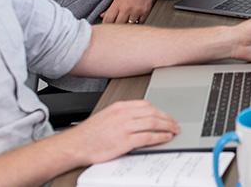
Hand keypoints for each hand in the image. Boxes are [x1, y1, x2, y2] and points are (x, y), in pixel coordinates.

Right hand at [58, 100, 179, 164]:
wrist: (75, 145)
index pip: (146, 104)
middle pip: (153, 112)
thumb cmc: (88, 134)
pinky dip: (160, 137)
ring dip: (167, 126)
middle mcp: (123, 114)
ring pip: (153, 123)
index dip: (159, 110)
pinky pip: (148, 137)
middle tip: (175, 123)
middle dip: (167, 118)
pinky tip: (166, 138)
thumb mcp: (106, 116)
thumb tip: (139, 118)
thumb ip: (123, 115)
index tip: (166, 115)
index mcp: (119, 107)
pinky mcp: (125, 141)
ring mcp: (125, 127)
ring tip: (174, 130)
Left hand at [100, 0, 156, 23]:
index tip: (108, 25)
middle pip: (118, 24)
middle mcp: (126, 8)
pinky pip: (139, 23)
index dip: (106, 24)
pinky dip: (138, 22)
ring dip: (128, 23)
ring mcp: (136, 11)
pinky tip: (136, 17)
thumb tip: (102, 15)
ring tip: (129, 18)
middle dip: (117, 25)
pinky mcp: (145, 12)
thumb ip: (110, 7)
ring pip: (129, 25)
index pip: (108, 19)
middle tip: (118, 23)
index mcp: (118, 3)